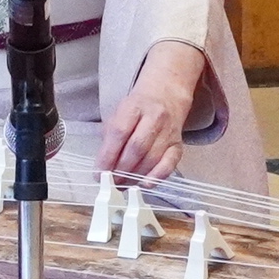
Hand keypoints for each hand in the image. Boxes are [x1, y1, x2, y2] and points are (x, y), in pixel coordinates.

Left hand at [97, 40, 206, 181]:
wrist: (167, 94)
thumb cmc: (138, 107)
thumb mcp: (119, 114)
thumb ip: (110, 138)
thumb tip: (104, 166)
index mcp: (134, 106)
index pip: (119, 132)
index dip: (108, 155)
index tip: (100, 172)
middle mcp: (154, 117)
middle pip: (136, 147)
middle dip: (121, 169)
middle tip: (111, 182)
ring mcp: (169, 131)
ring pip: (151, 158)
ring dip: (135, 175)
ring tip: (123, 184)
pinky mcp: (178, 143)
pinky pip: (169, 164)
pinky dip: (157, 177)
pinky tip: (144, 183)